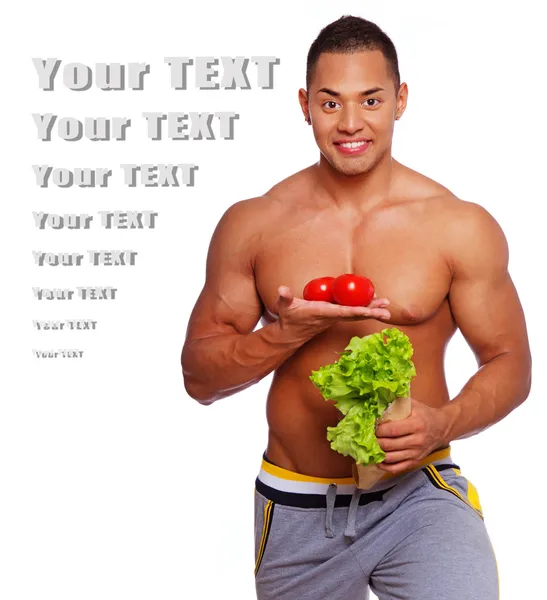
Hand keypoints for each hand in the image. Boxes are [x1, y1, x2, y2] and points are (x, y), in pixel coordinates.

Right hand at [275, 285, 390, 337]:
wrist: (290, 334)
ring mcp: (335, 317)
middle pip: (356, 314)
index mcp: (323, 313)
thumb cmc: (289, 318)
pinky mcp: (335, 316)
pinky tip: (372, 300)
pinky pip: (352, 310)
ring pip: (356, 313)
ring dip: (371, 309)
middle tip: (387, 310)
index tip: (370, 311)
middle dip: (372, 312)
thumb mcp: (284, 307)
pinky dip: (363, 306)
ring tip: (385, 304)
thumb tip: (281, 288)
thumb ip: (284, 298)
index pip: (344, 312)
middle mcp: (332, 317)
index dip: (358, 310)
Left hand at [375, 397, 450, 474]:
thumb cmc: (424, 413)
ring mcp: (416, 453)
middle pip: (390, 445)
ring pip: (391, 458)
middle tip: (367, 437)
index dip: (379, 429)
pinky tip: (378, 460)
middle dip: (375, 441)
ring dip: (378, 453)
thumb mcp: (413, 404)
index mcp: (417, 424)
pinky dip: (385, 466)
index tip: (372, 426)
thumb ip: (397, 401)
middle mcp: (418, 440)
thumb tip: (378, 399)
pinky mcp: (415, 461)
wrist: (441, 427)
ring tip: (370, 447)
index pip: (393, 430)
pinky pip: (397, 468)